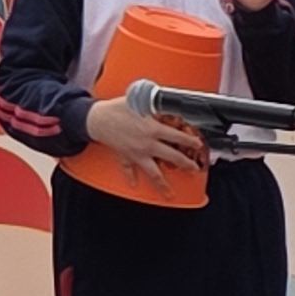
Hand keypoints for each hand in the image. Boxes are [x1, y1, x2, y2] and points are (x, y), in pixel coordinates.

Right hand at [83, 98, 204, 178]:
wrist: (96, 118)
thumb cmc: (117, 108)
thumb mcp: (140, 102)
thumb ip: (157, 106)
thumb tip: (171, 107)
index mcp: (153, 130)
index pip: (178, 137)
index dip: (190, 141)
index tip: (198, 145)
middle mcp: (147, 145)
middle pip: (171, 158)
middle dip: (186, 165)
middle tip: (194, 169)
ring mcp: (136, 154)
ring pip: (153, 172)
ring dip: (162, 184)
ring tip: (169, 193)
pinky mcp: (124, 157)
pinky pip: (128, 170)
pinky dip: (130, 177)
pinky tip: (134, 183)